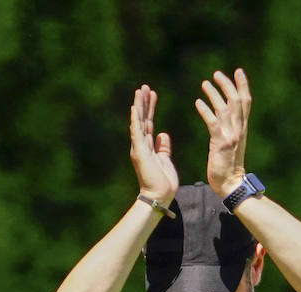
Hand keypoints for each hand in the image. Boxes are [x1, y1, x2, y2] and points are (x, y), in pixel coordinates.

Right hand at [129, 85, 177, 203]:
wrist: (160, 196)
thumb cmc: (163, 182)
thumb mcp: (166, 160)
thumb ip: (163, 147)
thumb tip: (163, 134)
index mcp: (148, 147)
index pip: (149, 123)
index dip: (150, 108)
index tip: (152, 94)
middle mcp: (142, 145)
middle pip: (143, 119)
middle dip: (144, 102)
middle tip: (145, 86)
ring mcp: (140, 148)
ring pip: (139, 122)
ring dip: (139, 106)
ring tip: (140, 90)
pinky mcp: (140, 152)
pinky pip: (137, 133)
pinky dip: (136, 120)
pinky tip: (135, 107)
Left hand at [196, 68, 250, 199]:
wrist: (231, 185)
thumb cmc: (229, 166)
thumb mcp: (233, 143)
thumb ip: (230, 128)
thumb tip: (225, 114)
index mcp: (242, 129)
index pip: (246, 102)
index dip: (243, 85)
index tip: (238, 71)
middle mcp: (238, 130)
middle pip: (237, 101)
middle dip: (227, 85)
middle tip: (216, 74)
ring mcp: (231, 136)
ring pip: (225, 108)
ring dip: (214, 94)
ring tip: (204, 84)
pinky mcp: (220, 143)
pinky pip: (213, 122)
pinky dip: (205, 110)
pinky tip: (198, 102)